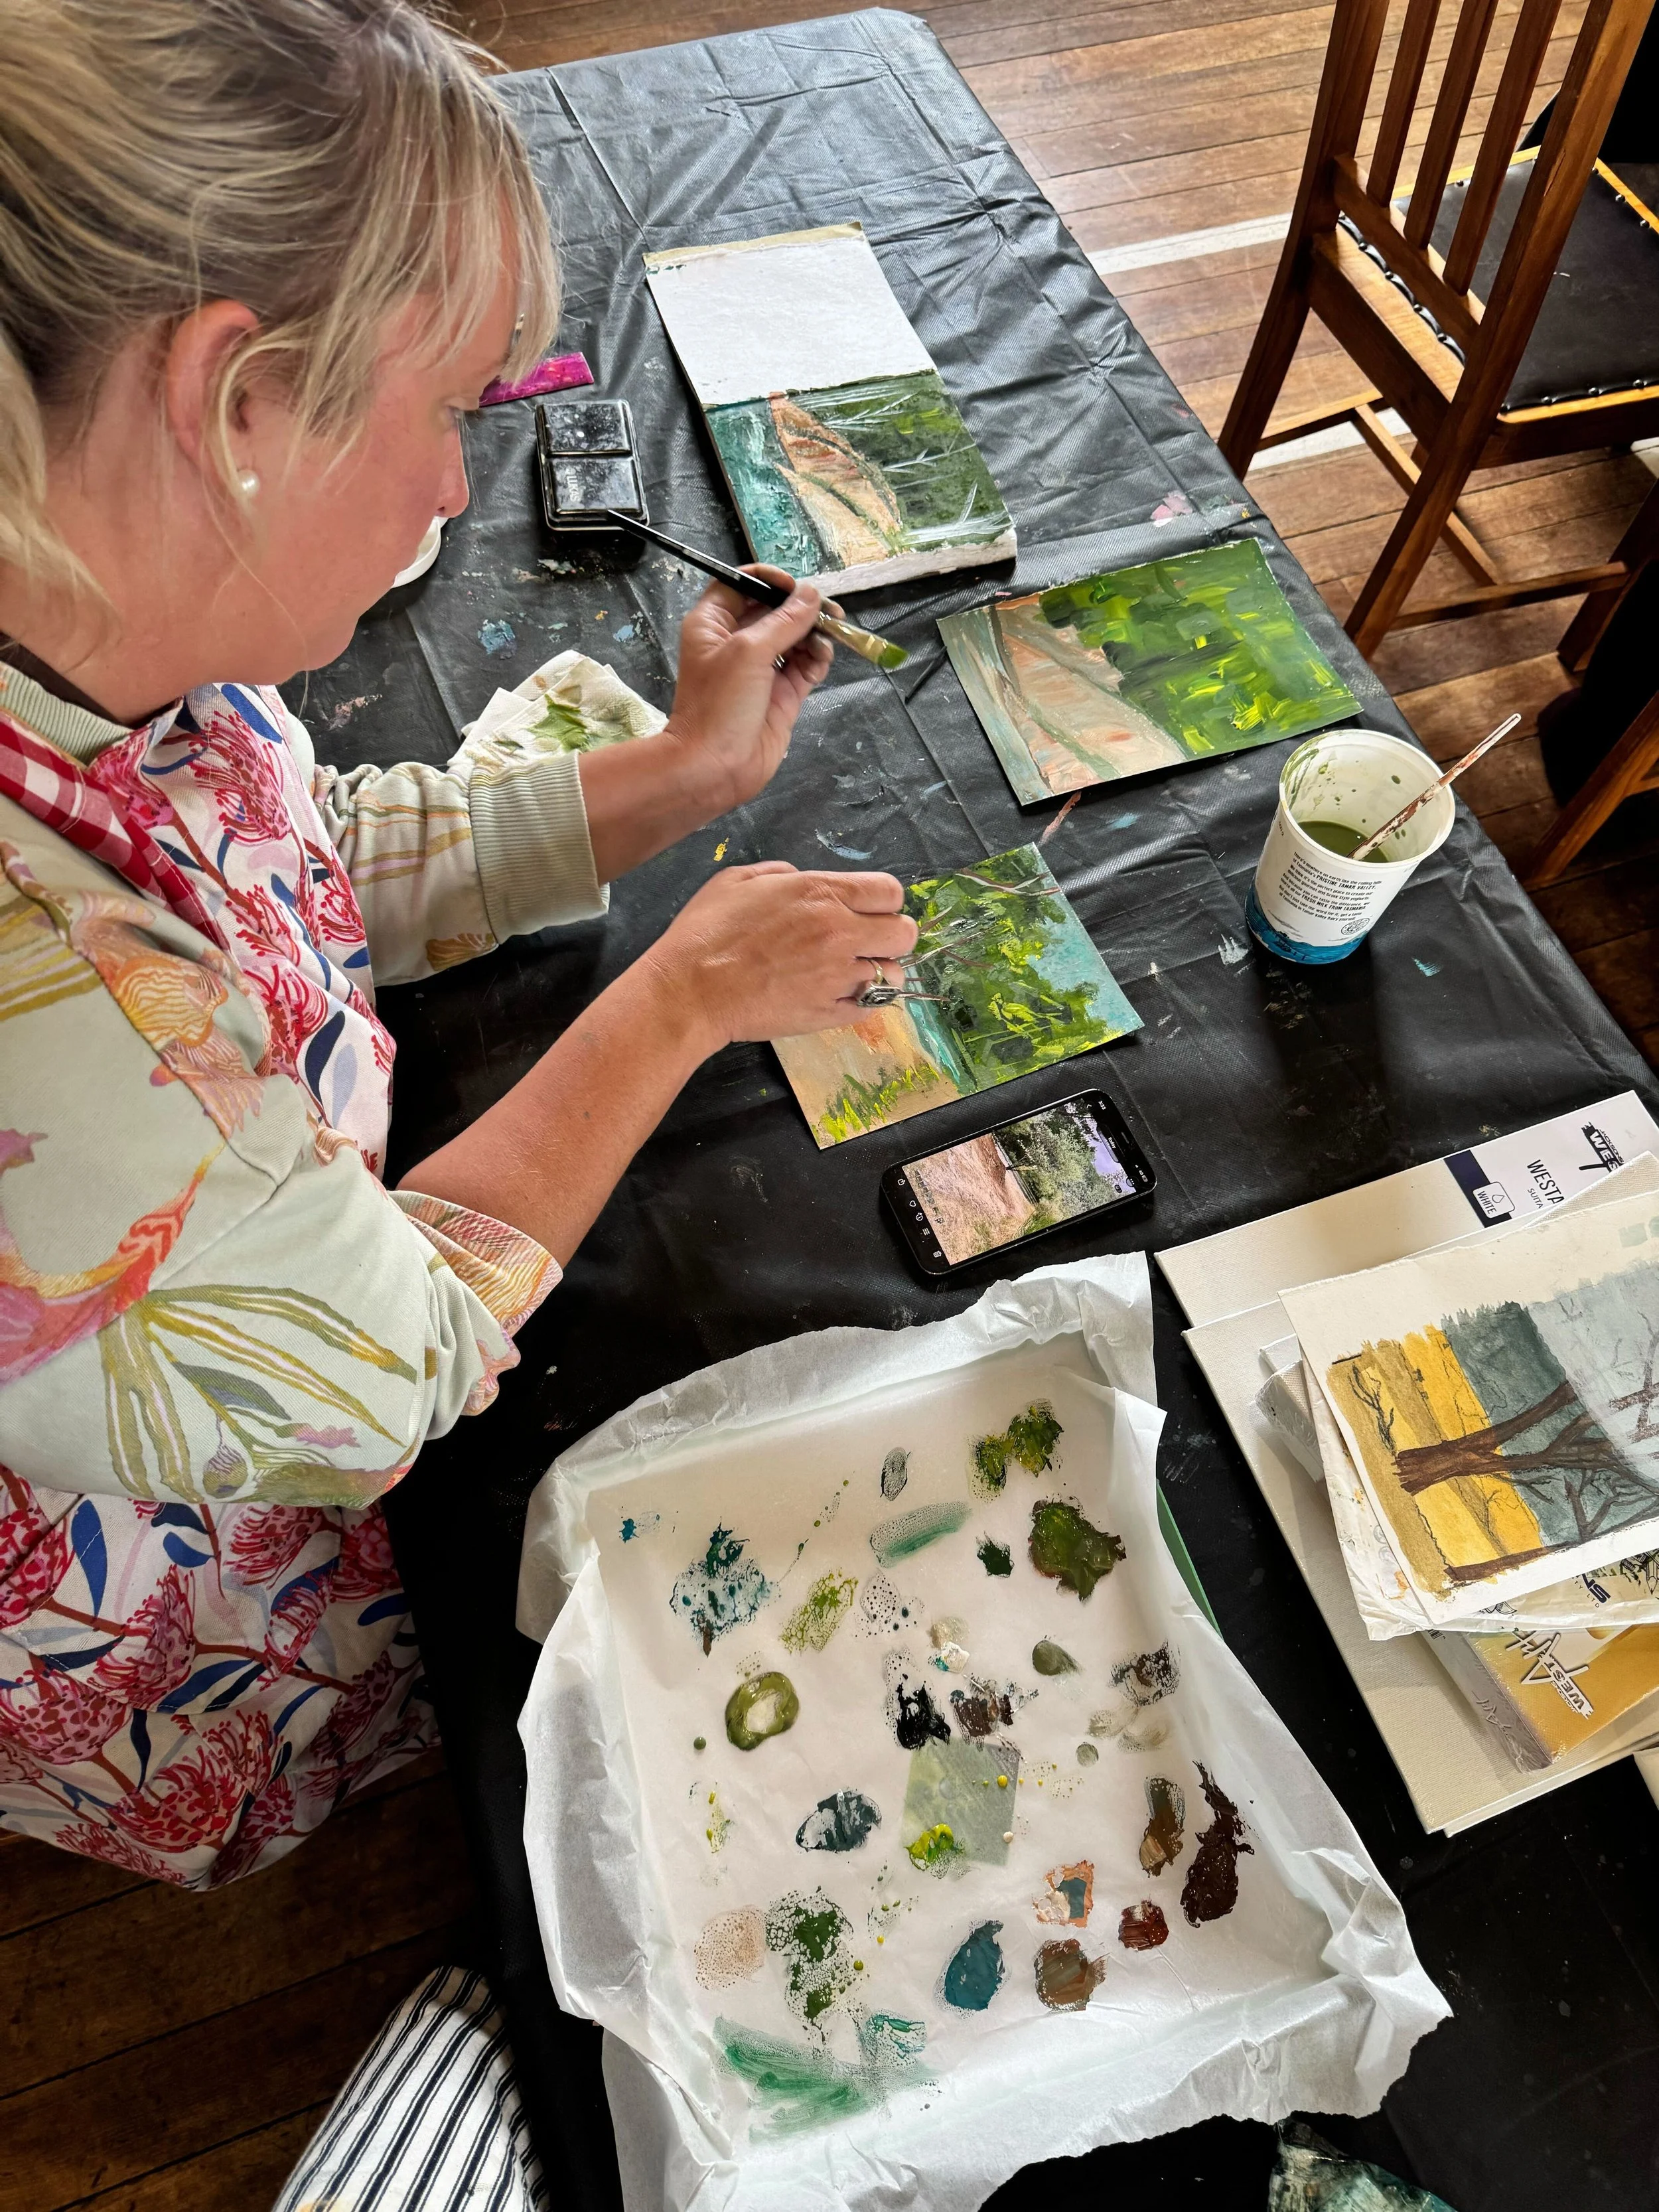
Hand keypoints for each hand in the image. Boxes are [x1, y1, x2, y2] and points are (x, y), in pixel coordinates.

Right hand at [642, 861, 917, 1049]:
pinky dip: (862, 1000)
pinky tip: (839, 994)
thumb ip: (779, 874)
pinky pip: (871, 1007)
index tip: (866, 908)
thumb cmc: (707, 931)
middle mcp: (839, 933)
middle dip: (890, 935)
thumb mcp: (737, 880)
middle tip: (866, 940)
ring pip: (892, 973)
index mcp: (821, 894)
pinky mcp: (829, 1013)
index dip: (882, 900)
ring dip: (878, 970)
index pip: (890, 892)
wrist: (691, 991)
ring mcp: (838, 977)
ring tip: (853, 971)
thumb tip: (799, 880)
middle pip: (904, 933)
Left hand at [661, 566, 834, 815]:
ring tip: (828, 635)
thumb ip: (784, 621)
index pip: (742, 585)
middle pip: (775, 610)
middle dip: (801, 607)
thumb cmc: (717, 706)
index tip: (794, 587)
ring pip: (795, 637)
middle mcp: (737, 642)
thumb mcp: (749, 652)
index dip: (770, 581)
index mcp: (714, 624)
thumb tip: (811, 594)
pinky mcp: (782, 693)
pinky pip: (806, 665)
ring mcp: (761, 669)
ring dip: (814, 632)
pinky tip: (822, 657)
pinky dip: (817, 658)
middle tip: (828, 610)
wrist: (714, 767)